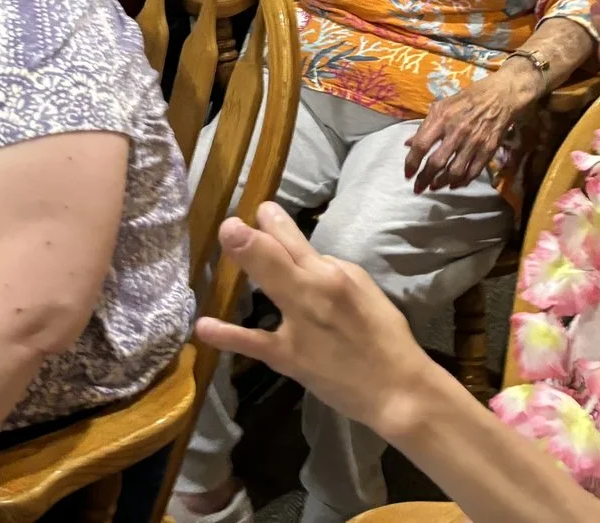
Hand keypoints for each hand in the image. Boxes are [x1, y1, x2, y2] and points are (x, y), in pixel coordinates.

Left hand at [194, 203, 437, 439]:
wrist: (396, 389)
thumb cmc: (385, 337)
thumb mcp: (364, 291)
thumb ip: (331, 272)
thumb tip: (304, 260)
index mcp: (335, 275)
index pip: (299, 241)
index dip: (276, 223)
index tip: (259, 209)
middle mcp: (315, 291)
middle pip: (282, 253)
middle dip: (256, 232)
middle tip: (231, 220)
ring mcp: (299, 323)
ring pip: (271, 283)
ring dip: (249, 258)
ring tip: (226, 237)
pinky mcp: (289, 356)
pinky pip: (254, 341)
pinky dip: (228, 335)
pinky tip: (203, 326)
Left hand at [403, 67, 535, 192]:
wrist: (500, 96)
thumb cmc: (467, 99)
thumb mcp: (442, 105)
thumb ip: (425, 125)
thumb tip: (408, 143)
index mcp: (442, 118)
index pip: (421, 145)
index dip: (411, 162)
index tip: (407, 174)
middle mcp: (457, 131)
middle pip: (436, 162)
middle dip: (424, 179)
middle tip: (418, 188)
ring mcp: (474, 142)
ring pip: (455, 171)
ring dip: (441, 183)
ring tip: (434, 186)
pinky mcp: (488, 149)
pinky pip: (473, 172)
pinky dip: (462, 182)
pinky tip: (454, 184)